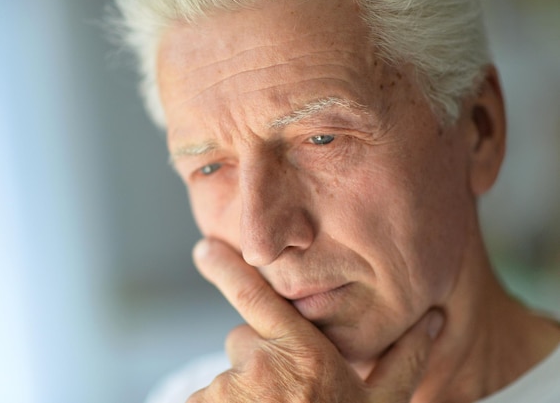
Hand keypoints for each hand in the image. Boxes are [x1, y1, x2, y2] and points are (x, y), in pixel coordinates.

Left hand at [189, 238, 443, 402]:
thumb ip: (402, 363)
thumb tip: (431, 321)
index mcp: (303, 356)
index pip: (256, 297)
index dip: (228, 268)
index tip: (206, 249)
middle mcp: (260, 367)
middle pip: (244, 340)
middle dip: (258, 358)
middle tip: (285, 394)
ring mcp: (226, 391)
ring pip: (228, 376)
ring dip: (241, 391)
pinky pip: (205, 399)